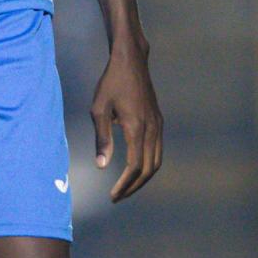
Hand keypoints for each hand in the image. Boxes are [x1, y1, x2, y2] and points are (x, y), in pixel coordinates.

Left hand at [91, 45, 162, 201]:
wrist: (131, 61)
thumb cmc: (111, 82)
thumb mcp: (99, 109)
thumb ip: (102, 138)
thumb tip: (102, 166)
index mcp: (136, 127)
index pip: (135, 166)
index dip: (125, 184)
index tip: (112, 195)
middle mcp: (152, 129)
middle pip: (149, 168)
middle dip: (134, 186)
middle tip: (117, 197)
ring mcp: (158, 125)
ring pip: (157, 161)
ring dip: (143, 178)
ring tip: (126, 187)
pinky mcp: (158, 121)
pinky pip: (158, 150)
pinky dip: (149, 164)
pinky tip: (135, 168)